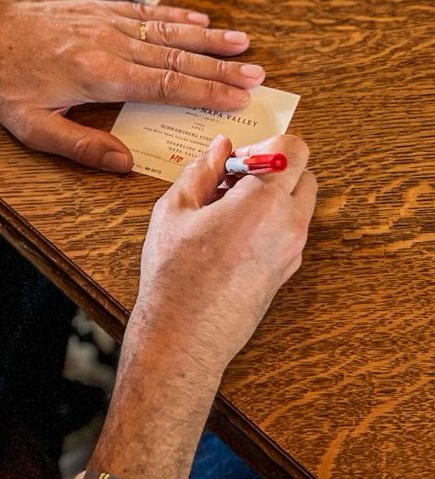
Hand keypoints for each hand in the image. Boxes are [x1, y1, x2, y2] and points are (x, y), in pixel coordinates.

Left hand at [0, 0, 265, 170]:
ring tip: (244, 44)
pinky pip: (144, 11)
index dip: (205, 92)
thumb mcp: (32, 127)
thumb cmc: (5, 83)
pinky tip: (198, 19)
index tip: (239, 98)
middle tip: (259, 75)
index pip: (164, 85)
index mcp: (98, 75)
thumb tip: (125, 164)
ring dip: (207, 38)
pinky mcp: (97, 8)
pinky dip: (174, 15)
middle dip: (220, 68)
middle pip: (176, 57)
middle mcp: (109, 44)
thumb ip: (80, 147)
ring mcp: (104, 22)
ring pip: (166, 31)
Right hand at [134, 133, 314, 373]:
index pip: (294, 149)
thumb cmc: (175, 273)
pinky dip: (271, 219)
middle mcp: (289, 225)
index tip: (235, 158)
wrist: (186, 334)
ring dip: (272, 193)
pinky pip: (290, 229)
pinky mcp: (287, 270)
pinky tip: (230, 231)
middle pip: (304, 174)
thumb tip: (219, 148)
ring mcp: (293, 251)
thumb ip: (201, 171)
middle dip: (273, 167)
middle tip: (232, 178)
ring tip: (226, 206)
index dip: (264, 145)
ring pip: (299, 203)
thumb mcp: (175, 209)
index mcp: (264, 202)